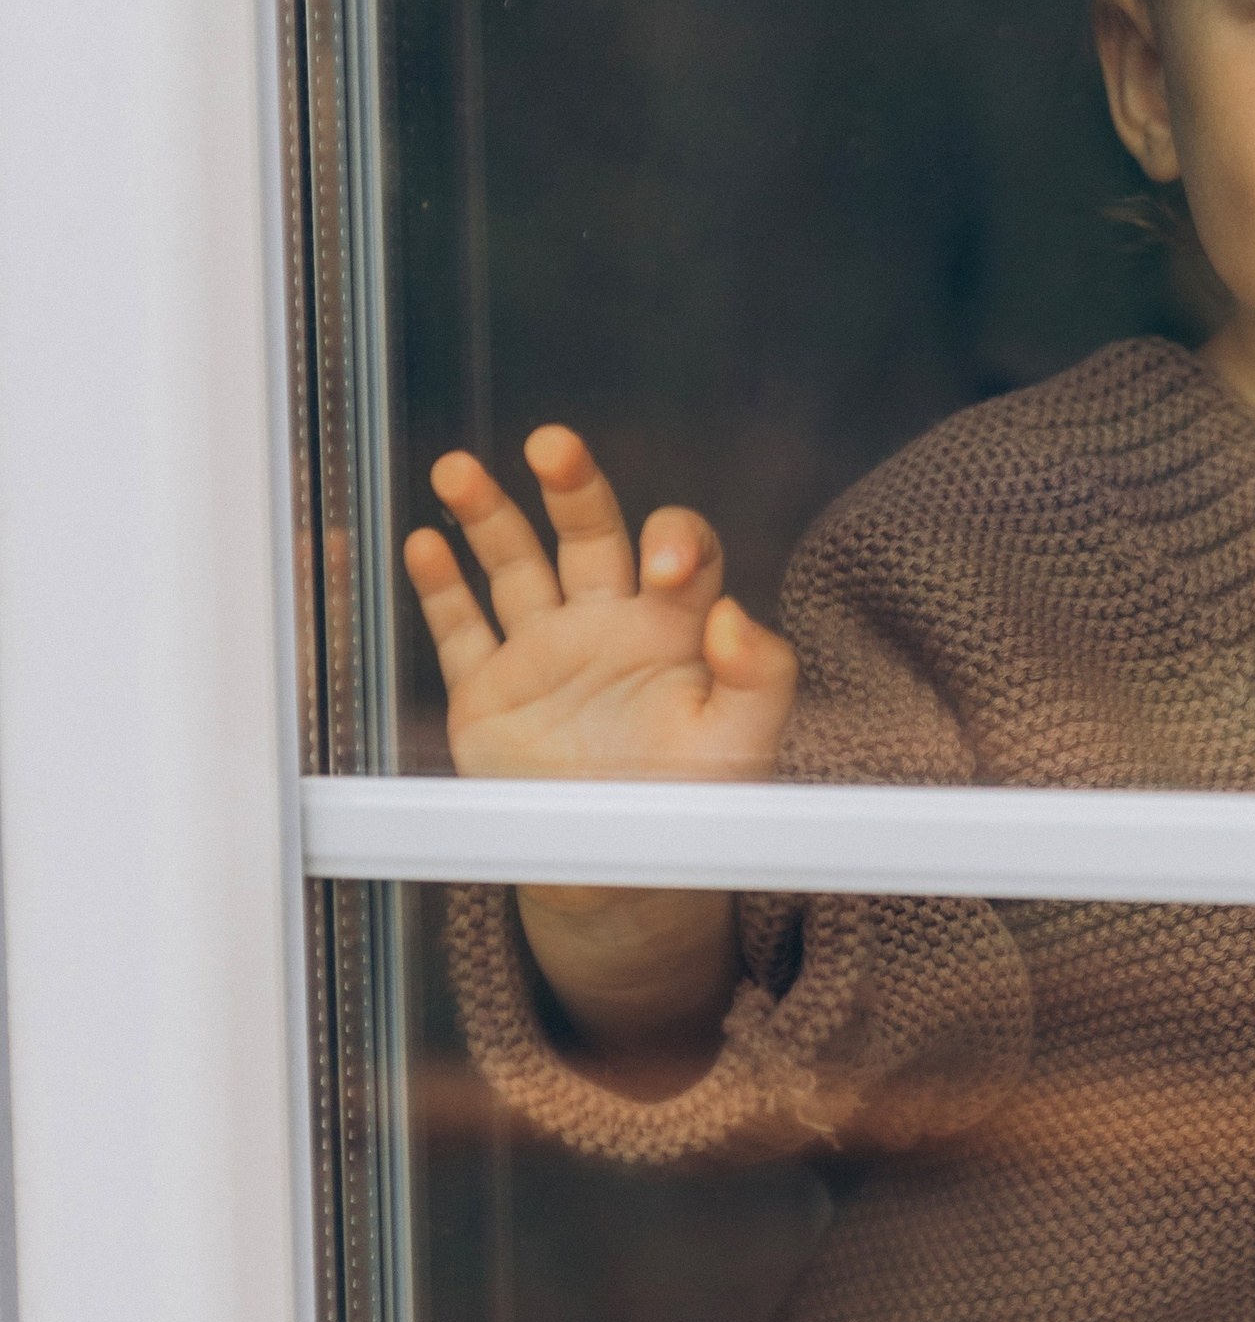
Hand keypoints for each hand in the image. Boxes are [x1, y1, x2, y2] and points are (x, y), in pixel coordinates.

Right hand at [404, 429, 797, 1082]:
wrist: (624, 876)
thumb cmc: (694, 804)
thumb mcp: (747, 744)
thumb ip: (761, 677)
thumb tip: (737, 614)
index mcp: (675, 627)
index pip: (680, 551)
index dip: (676, 541)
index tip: (665, 567)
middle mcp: (608, 624)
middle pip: (591, 534)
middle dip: (574, 489)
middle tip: (554, 445)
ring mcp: (545, 652)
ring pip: (515, 565)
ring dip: (488, 516)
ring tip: (459, 470)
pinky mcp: (490, 692)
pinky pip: (461, 631)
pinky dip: (441, 590)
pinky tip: (425, 545)